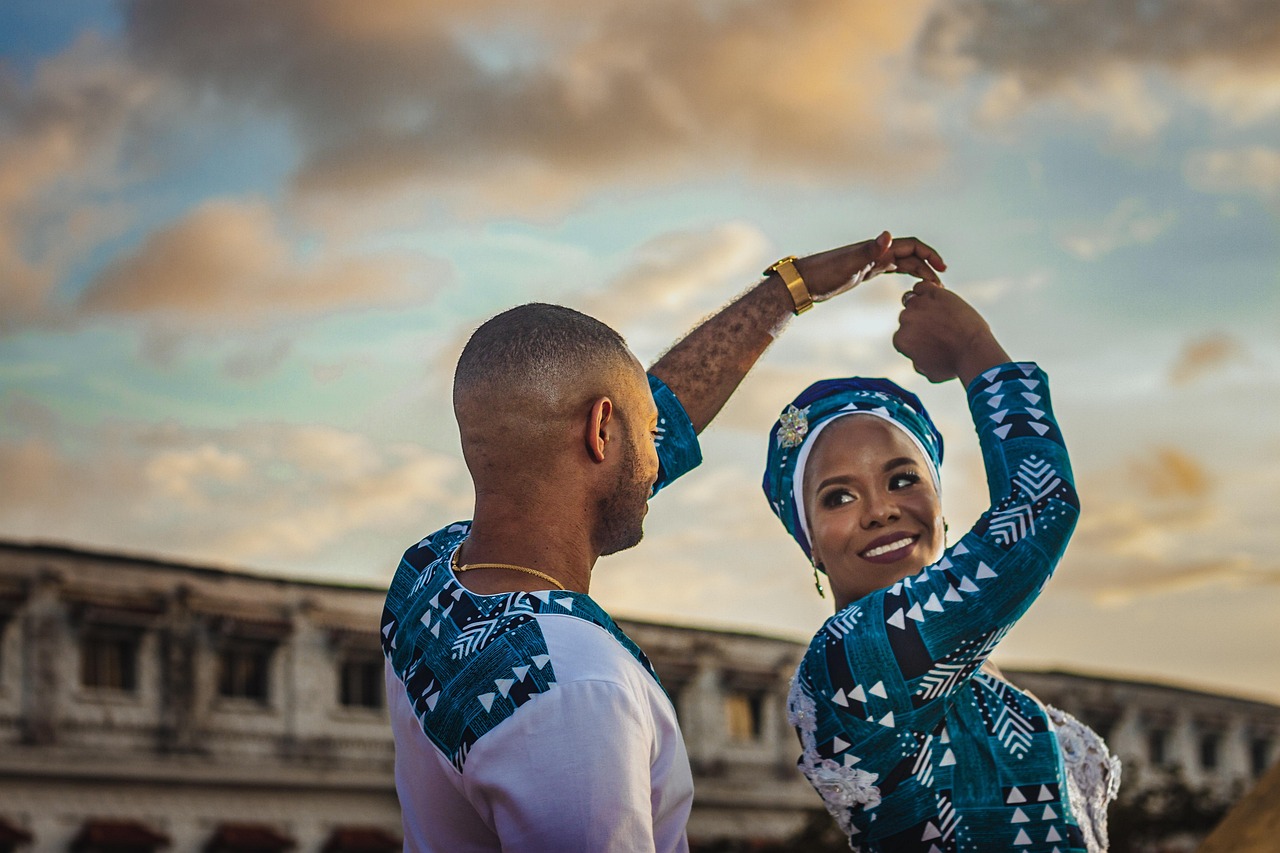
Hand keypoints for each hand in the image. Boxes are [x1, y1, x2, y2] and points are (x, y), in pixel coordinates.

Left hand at [795, 232, 945, 302]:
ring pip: (903, 263)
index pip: (912, 245)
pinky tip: (910, 286)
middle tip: (941, 287)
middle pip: (911, 255)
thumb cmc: (824, 273)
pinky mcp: (865, 272)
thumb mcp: (849, 263)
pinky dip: (905, 275)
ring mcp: (871, 261)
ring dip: (919, 273)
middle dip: (928, 267)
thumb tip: (888, 235)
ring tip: (931, 290)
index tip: (942, 270)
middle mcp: (876, 252)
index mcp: (877, 248)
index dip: (929, 254)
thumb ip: (870, 250)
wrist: (804, 282)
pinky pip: (891, 270)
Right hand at [892, 281, 1010, 384]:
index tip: (928, 340)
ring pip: (912, 300)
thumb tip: (915, 357)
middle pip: (907, 317)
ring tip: (939, 313)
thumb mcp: (928, 372)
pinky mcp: (934, 293)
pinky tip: (937, 298)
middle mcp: (906, 320)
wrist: (973, 350)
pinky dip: (926, 290)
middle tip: (937, 327)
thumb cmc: (953, 365)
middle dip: (919, 322)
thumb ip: (916, 361)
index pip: (902, 335)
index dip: (915, 338)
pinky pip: (922, 286)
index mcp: (901, 340)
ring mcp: (919, 304)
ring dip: (922, 306)